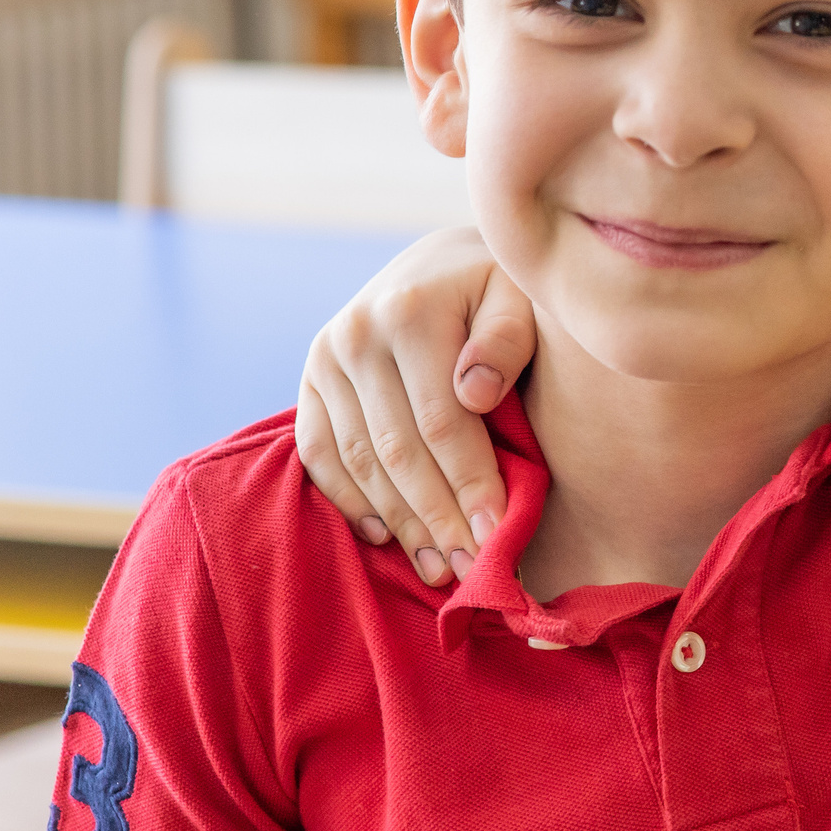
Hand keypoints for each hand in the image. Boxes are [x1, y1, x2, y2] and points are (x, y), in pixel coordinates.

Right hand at [295, 227, 538, 583]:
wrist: (445, 262)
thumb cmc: (502, 287)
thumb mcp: (520, 295)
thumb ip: (507, 338)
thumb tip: (477, 393)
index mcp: (410, 310)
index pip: (441, 420)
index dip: (469, 482)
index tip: (497, 532)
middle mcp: (355, 333)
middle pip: (396, 449)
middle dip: (436, 516)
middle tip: (470, 568)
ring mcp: (325, 358)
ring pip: (357, 459)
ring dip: (397, 521)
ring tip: (437, 567)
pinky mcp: (310, 379)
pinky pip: (320, 453)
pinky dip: (349, 499)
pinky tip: (384, 536)